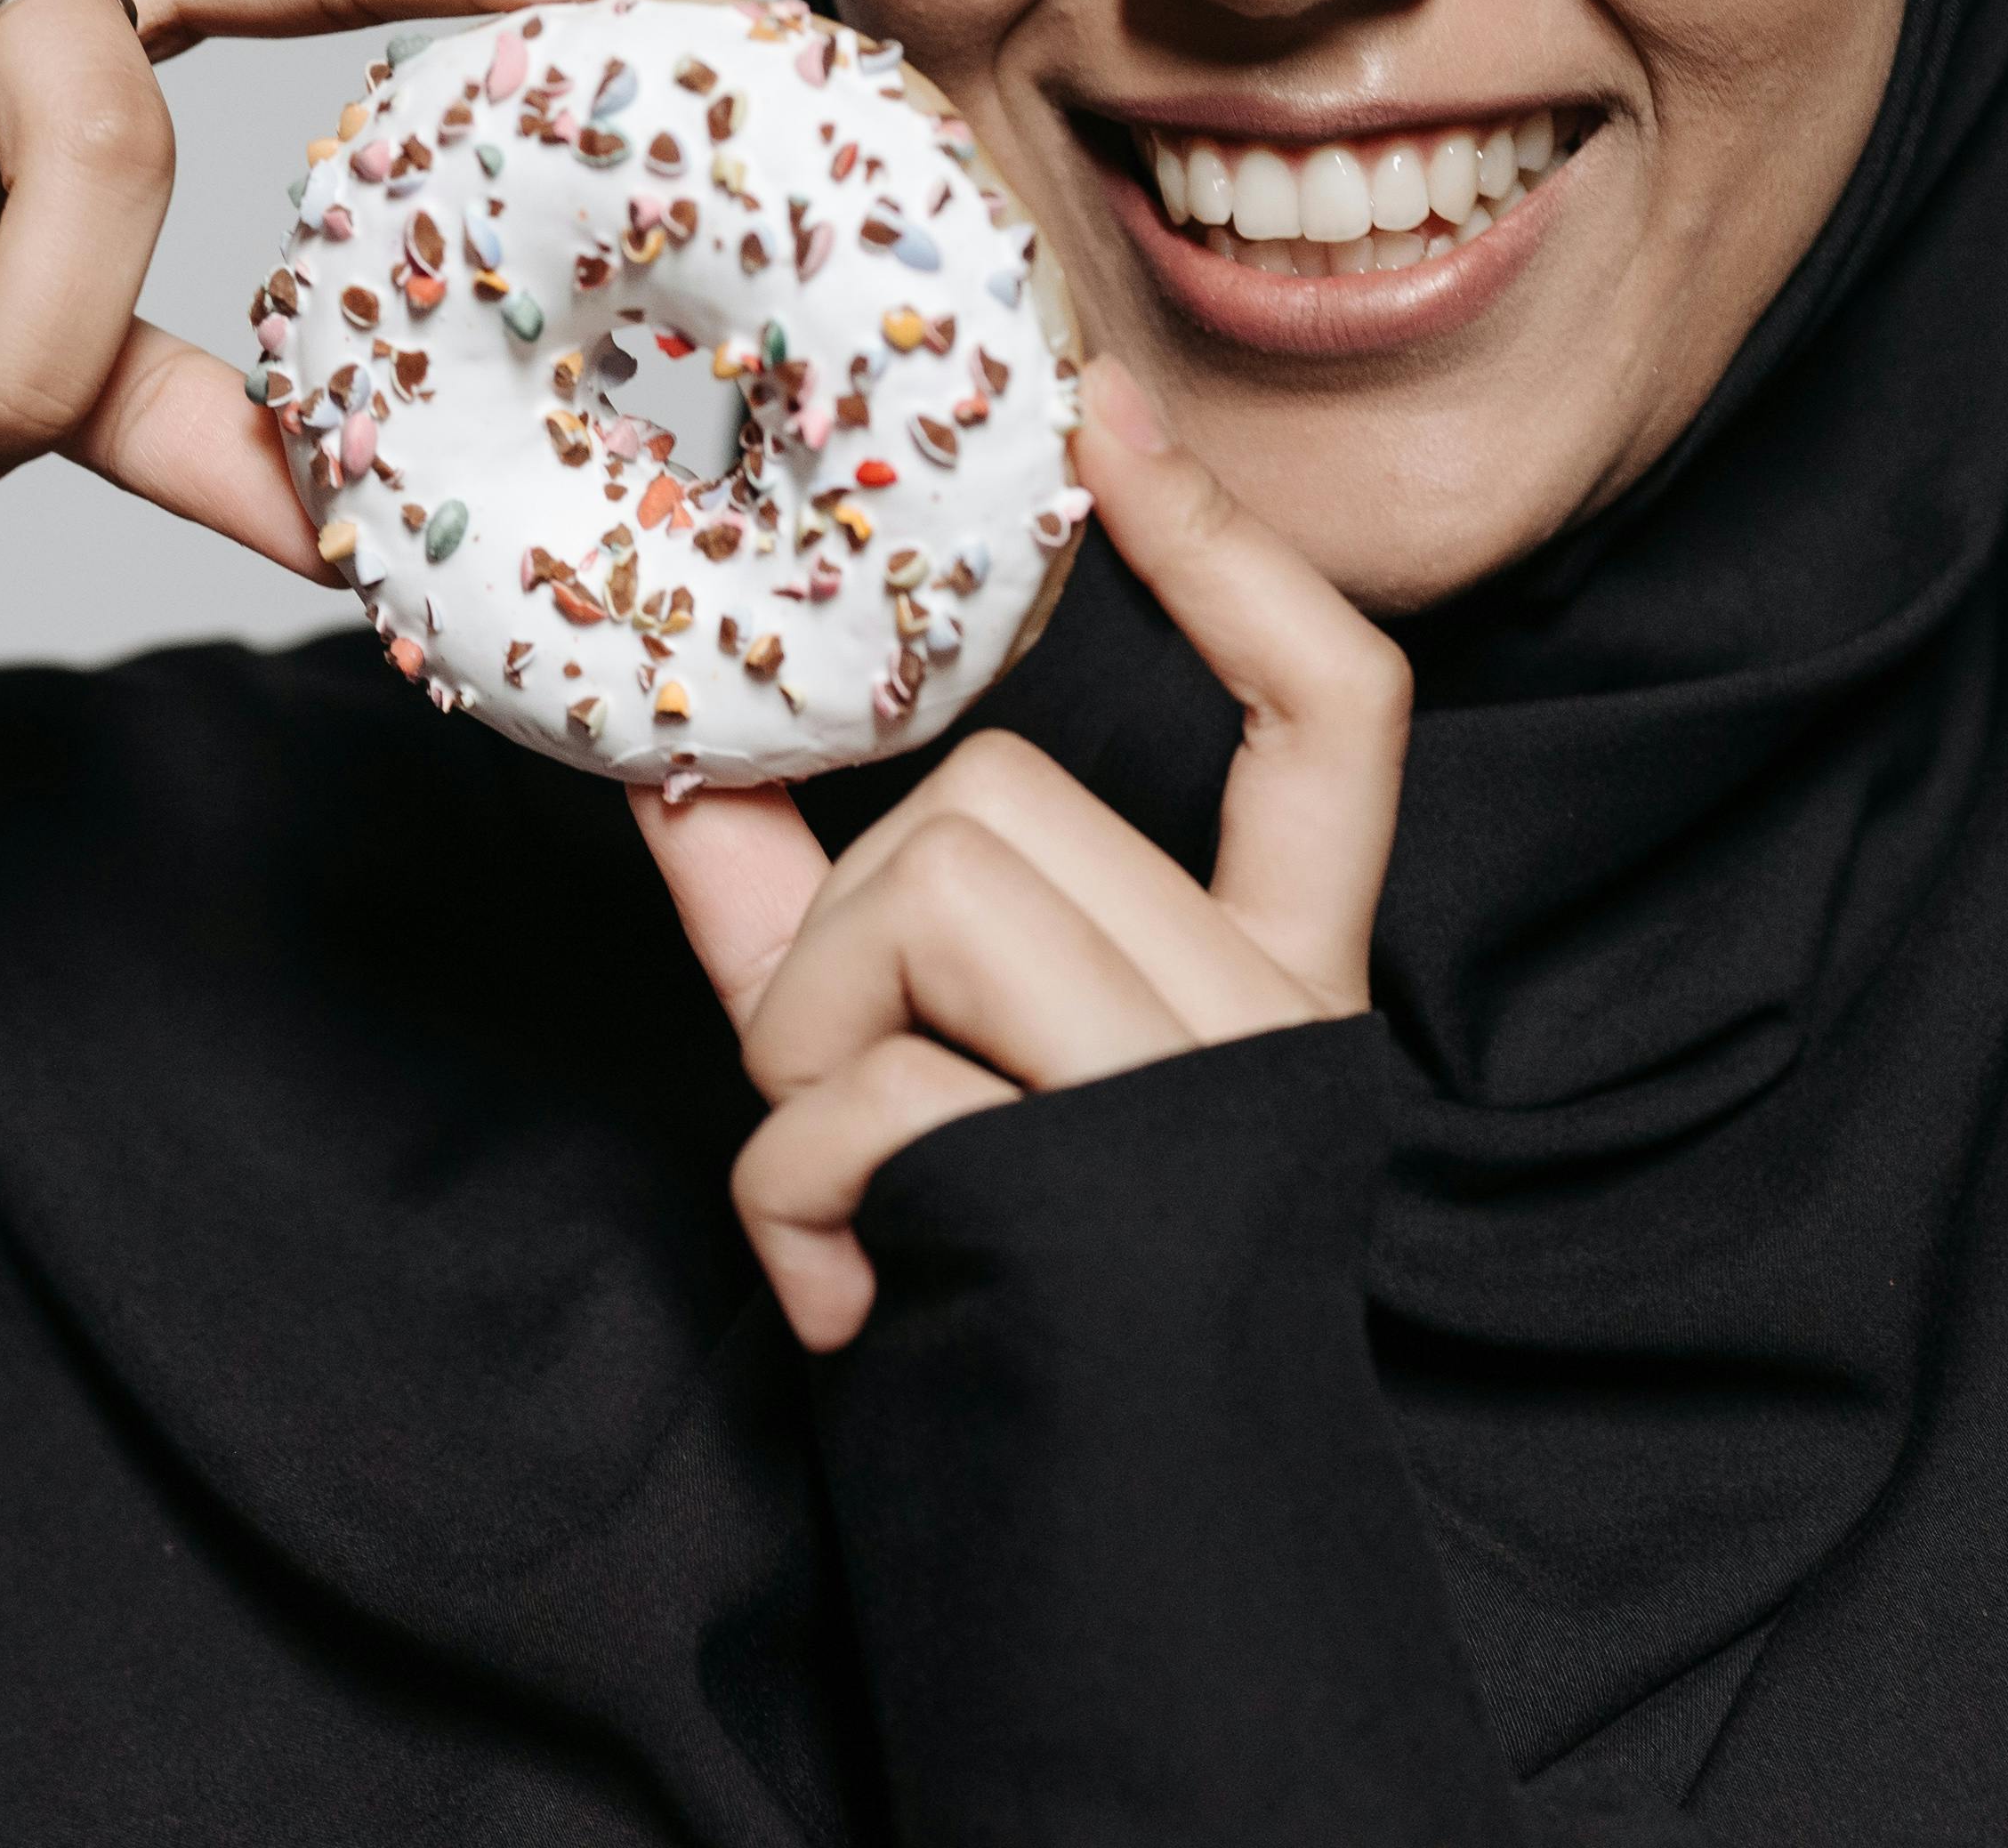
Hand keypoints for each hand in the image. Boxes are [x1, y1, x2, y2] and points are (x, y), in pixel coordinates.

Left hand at [636, 356, 1409, 1347]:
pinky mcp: (1123, 1194)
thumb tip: (674, 776)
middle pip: (1000, 812)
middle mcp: (1276, 1023)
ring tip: (861, 1207)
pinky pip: (871, 1098)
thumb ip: (815, 937)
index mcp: (1269, 981)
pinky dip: (800, 1207)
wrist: (1109, 1587)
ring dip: (815, 1068)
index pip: (1332, 714)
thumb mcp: (915, 1099)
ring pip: (933, 905)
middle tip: (854, 1116)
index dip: (1230, 556)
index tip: (1114, 421)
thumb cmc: (1005, 1332)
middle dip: (846, 946)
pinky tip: (860, 1301)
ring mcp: (1212, 1101)